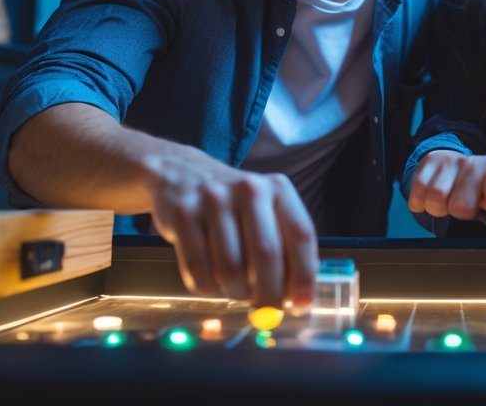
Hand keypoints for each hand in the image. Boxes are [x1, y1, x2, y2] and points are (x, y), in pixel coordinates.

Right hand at [143, 154, 317, 308]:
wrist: (182, 175)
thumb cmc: (234, 204)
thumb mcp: (266, 210)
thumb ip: (286, 247)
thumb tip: (298, 296)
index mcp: (277, 188)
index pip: (301, 235)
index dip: (304, 276)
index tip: (302, 304)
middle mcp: (248, 189)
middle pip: (267, 255)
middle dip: (270, 294)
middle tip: (267, 311)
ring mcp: (213, 199)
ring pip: (230, 268)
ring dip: (236, 292)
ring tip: (237, 291)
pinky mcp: (182, 214)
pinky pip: (197, 269)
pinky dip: (208, 288)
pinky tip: (214, 285)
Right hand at [406, 150, 485, 226]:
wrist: (458, 167)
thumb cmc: (481, 192)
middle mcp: (475, 161)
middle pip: (461, 206)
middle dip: (461, 214)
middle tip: (466, 207)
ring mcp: (450, 159)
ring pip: (436, 200)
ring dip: (440, 209)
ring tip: (449, 201)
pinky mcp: (429, 161)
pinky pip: (418, 195)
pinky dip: (421, 204)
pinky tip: (432, 196)